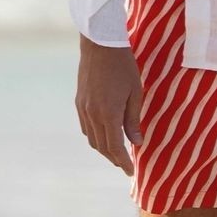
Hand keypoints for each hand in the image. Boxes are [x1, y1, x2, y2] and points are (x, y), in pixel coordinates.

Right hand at [76, 38, 142, 172]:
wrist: (100, 45)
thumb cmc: (124, 67)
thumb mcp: (135, 93)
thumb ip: (133, 120)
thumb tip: (136, 142)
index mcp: (109, 114)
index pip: (115, 147)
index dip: (123, 162)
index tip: (130, 172)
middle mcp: (93, 115)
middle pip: (102, 147)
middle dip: (114, 158)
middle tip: (125, 164)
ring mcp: (83, 109)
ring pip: (92, 139)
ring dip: (104, 148)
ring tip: (116, 151)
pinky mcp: (79, 102)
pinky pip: (85, 127)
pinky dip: (95, 136)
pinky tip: (104, 134)